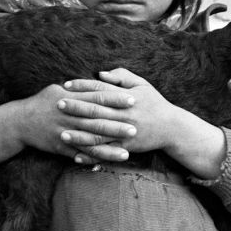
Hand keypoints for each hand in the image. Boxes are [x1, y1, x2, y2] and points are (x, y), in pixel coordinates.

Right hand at [14, 81, 137, 162]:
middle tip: (135, 129)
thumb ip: (80, 88)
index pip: (97, 97)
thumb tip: (100, 80)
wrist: (18, 121)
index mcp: (70, 98)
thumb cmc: (42, 102)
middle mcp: (68, 114)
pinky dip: (92, 158)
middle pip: (96, 120)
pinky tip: (106, 163)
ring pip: (89, 141)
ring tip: (127, 153)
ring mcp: (63, 131)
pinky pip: (78, 154)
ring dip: (109, 148)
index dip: (115, 99)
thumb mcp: (58, 90)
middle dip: (116, 126)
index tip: (133, 100)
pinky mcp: (59, 146)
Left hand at [55, 68, 180, 162]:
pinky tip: (76, 156)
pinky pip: (106, 152)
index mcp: (126, 97)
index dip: (82, 86)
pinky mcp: (126, 146)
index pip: (100, 89)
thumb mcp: (142, 84)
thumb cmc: (155, 104)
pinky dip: (91, 155)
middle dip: (75, 107)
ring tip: (61, 133)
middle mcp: (124, 114)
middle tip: (57, 105)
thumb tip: (101, 74)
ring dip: (79, 135)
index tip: (66, 85)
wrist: (172, 128)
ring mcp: (125, 131)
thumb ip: (122, 76)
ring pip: (98, 134)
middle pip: (96, 110)